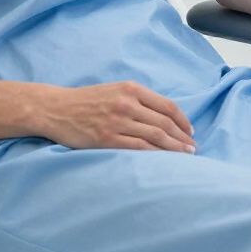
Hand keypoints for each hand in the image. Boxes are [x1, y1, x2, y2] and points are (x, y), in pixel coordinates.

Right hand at [37, 81, 195, 152]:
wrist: (56, 108)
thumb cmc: (86, 100)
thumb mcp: (114, 90)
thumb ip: (137, 99)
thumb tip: (162, 115)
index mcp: (131, 89)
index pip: (167, 106)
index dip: (183, 120)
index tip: (191, 131)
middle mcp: (127, 103)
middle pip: (164, 122)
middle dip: (182, 137)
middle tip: (193, 149)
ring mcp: (117, 121)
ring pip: (155, 137)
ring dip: (174, 148)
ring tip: (185, 157)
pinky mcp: (107, 139)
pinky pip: (138, 149)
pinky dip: (155, 156)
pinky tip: (163, 162)